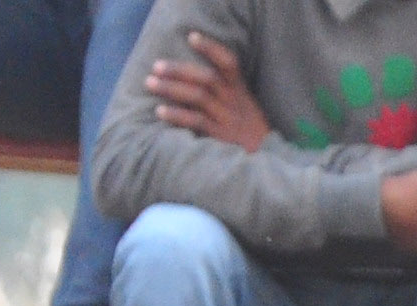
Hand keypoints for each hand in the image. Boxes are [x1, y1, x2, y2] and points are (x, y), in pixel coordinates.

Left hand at [145, 33, 268, 150]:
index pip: (229, 63)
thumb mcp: (244, 105)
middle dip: (179, 69)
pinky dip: (177, 115)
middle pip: (206, 77)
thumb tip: (193, 75)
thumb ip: (226, 90)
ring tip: (150, 83)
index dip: (211, 48)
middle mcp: (233, 101)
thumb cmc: (248, 129)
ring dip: (171, 88)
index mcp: (240, 90)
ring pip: (198, 97)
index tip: (191, 36)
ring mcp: (227, 118)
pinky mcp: (220, 136)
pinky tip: (160, 111)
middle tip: (156, 66)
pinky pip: (196, 121)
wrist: (265, 157)